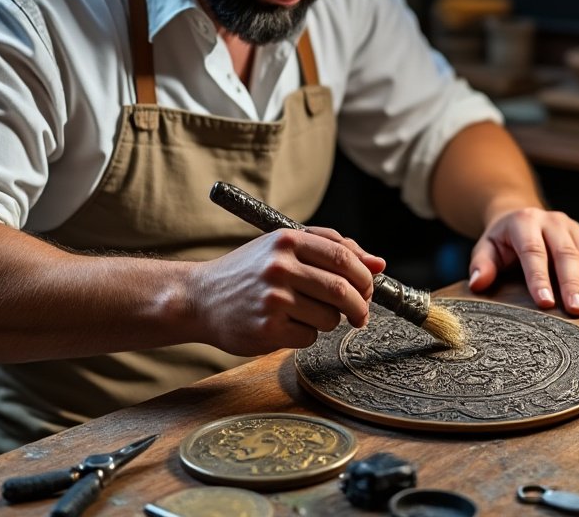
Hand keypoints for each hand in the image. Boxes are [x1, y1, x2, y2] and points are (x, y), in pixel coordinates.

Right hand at [188, 228, 384, 354]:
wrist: (199, 298)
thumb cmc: (247, 272)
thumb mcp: (283, 247)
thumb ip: (331, 249)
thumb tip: (379, 264)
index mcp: (287, 241)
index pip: (344, 257)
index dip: (364, 277)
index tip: (368, 288)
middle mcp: (280, 267)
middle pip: (342, 289)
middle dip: (359, 305)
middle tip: (359, 313)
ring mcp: (273, 299)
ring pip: (329, 317)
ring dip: (329, 321)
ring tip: (307, 314)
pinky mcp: (268, 328)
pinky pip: (309, 336)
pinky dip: (306, 334)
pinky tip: (286, 325)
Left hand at [466, 208, 578, 315]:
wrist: (522, 216)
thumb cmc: (504, 240)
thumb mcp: (487, 247)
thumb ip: (482, 264)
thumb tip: (478, 283)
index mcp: (525, 222)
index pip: (533, 252)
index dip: (539, 278)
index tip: (545, 303)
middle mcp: (553, 222)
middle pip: (565, 253)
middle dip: (572, 283)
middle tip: (577, 310)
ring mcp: (574, 228)